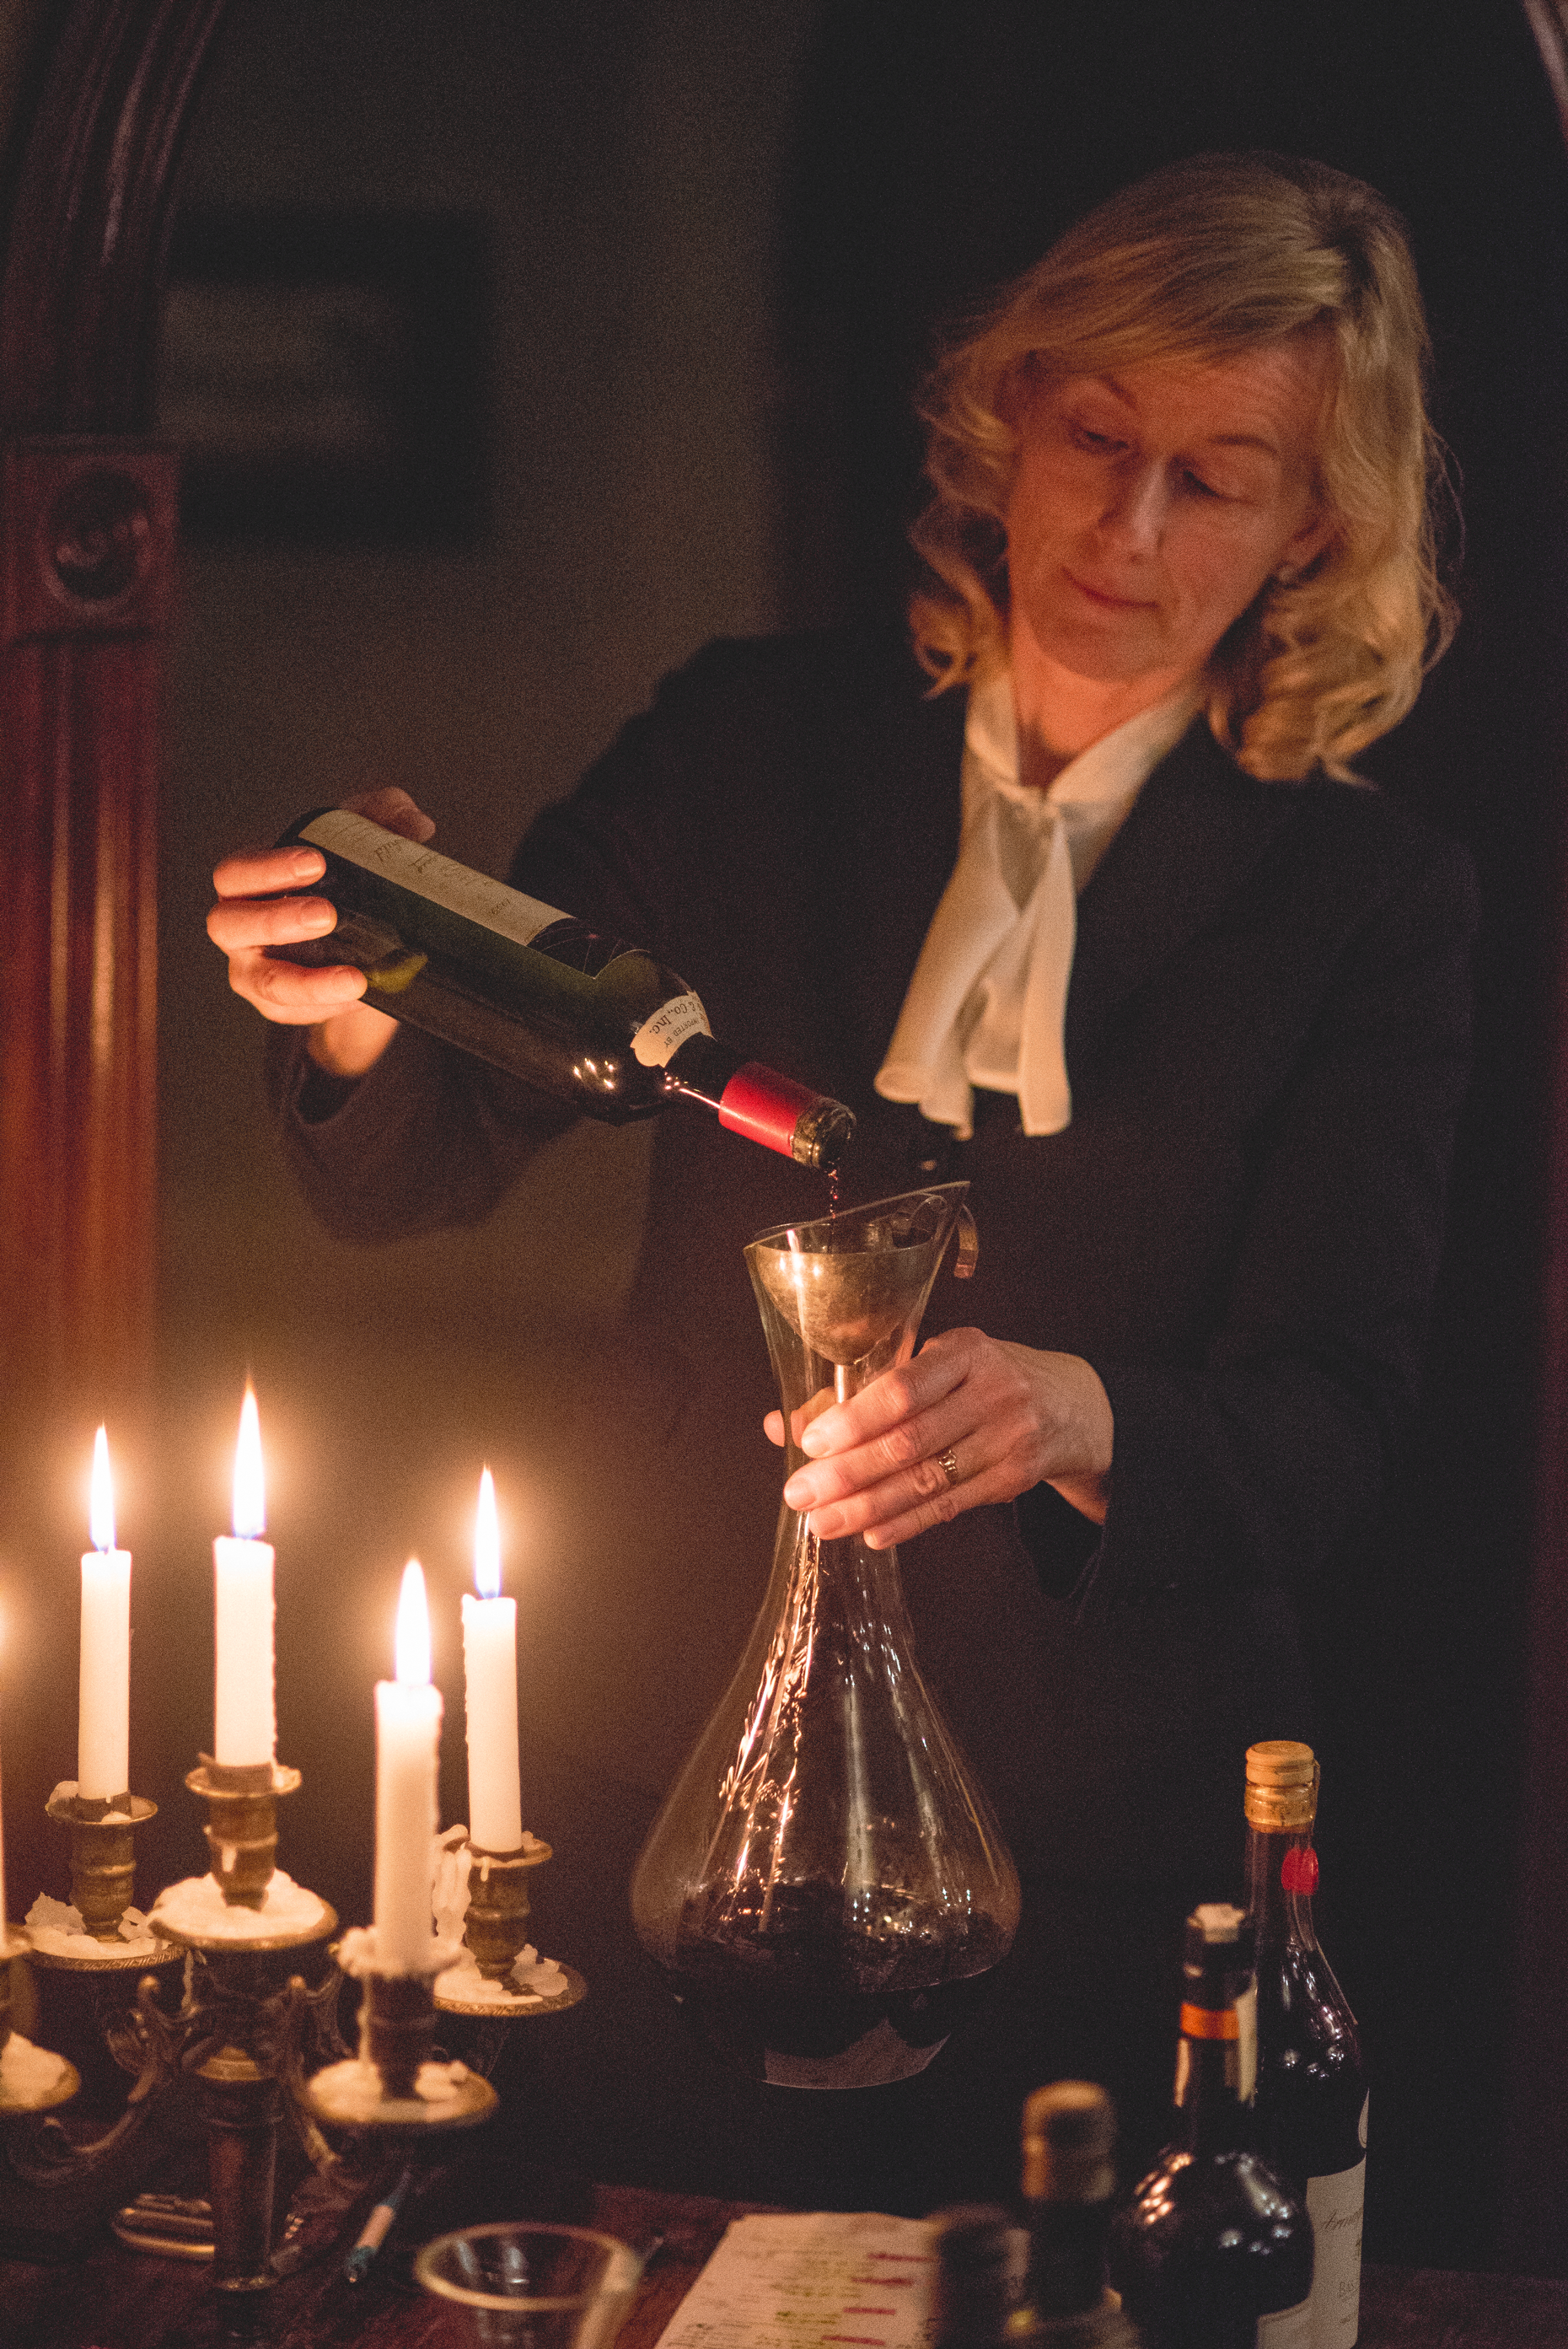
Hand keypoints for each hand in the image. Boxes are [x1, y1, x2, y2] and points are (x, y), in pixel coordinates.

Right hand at [206, 788, 434, 1076]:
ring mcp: (254, 972)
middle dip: (278, 920)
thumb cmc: (341, 882)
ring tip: (355, 978)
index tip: (316, 861)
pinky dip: (331, 1005)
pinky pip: (298, 1013)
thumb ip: (384, 817)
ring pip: (268, 982)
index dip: (268, 868)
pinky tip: (363, 996)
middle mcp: (239, 928)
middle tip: (328, 914)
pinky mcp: (281, 1007)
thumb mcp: (358, 842)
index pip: (236, 873)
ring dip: (310, 981)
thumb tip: (417, 824)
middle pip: (231, 925)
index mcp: (248, 883)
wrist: (354, 945)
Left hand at [767, 1327, 1113, 1547]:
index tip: (812, 1442)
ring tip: (822, 1522)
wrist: (1072, 1406)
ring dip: (868, 1506)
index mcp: (966, 1351)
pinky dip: (906, 1523)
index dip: (856, 1418)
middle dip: (848, 1473)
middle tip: (800, 1494)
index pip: (905, 1388)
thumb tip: (786, 1423)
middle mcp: (993, 1392)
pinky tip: (870, 1532)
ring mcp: (1009, 1439)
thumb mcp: (940, 1365)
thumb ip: (868, 1391)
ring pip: (927, 1481)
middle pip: (910, 1441)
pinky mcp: (1014, 1479)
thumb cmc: (983, 1379)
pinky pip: (949, 1506)